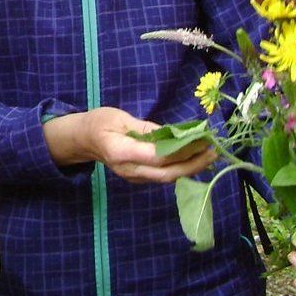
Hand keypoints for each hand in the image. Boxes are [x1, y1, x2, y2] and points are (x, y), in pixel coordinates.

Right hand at [43, 107, 216, 183]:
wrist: (83, 140)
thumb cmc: (99, 123)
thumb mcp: (120, 117)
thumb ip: (146, 128)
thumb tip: (174, 134)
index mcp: (120, 152)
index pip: (155, 156)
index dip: (180, 151)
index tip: (200, 141)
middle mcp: (129, 169)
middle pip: (166, 174)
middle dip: (192, 165)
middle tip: (213, 152)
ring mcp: (134, 176)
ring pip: (166, 178)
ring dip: (190, 168)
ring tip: (209, 155)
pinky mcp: (139, 177)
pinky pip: (163, 176)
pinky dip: (181, 168)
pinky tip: (194, 159)